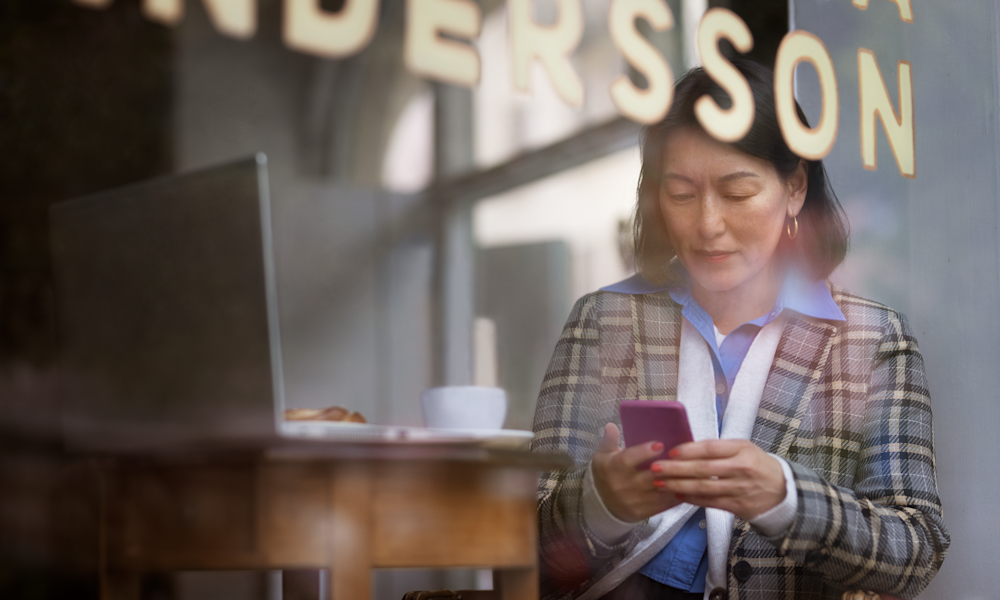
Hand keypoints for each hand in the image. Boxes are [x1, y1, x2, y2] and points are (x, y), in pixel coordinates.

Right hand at [591, 423, 683, 521]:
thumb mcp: (602, 455)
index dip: (643, 452)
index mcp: (613, 468)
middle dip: (666, 469)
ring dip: (676, 482)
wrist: (602, 504)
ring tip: (690, 470)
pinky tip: (687, 485)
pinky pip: (664, 504)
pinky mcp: (644, 512)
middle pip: (647, 478)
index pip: (628, 459)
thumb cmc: (606, 474)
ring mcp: (634, 501)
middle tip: (682, 458)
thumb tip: (611, 425)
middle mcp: (623, 485)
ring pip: (659, 492)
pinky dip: (677, 495)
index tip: (660, 444)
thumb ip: (609, 440)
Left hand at [650, 439, 785, 519]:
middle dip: (675, 469)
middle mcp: (740, 468)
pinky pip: (710, 502)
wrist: (782, 490)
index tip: (670, 451)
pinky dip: (692, 499)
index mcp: (741, 449)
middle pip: (703, 469)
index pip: (710, 448)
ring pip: (703, 487)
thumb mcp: (744, 448)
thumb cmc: (756, 464)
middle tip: (655, 468)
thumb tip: (687, 447)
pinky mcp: (737, 506)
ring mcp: (739, 488)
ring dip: (679, 485)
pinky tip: (677, 495)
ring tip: (660, 483)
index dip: (689, 450)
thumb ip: (719, 448)